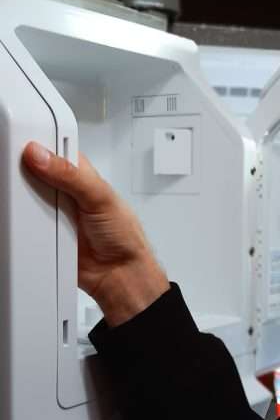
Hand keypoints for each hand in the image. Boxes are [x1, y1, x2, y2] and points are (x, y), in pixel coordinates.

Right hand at [23, 142, 169, 325]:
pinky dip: (21, 225)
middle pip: (32, 173)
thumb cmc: (123, 235)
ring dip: (20, 202)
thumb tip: (42, 156)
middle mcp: (64, 191)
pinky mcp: (43, 234)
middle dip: (22, 174)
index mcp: (80, 174)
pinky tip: (21, 223)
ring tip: (21, 203)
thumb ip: (72, 175)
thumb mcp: (101, 197)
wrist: (119, 274)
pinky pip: (25, 226)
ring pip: (25, 200)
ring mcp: (51, 213)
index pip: (52, 149)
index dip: (36, 145)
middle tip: (16, 177)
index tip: (21, 147)